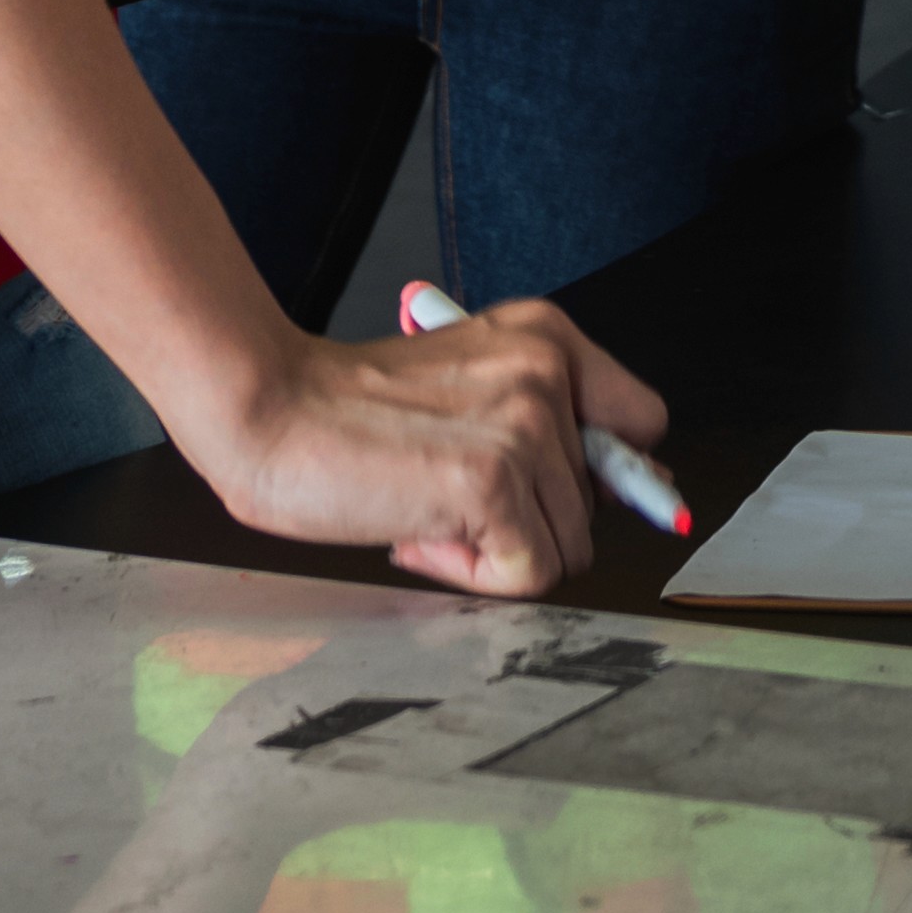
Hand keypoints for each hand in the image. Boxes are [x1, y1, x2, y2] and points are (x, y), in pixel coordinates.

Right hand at [181, 298, 671, 600]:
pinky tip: (417, 536)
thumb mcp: (467, 385)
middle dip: (526, 524)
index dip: (612, 476)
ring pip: (566, 545)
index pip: (643, 421)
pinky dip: (471, 576)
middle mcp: (549, 371)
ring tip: (424, 513)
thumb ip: (536, 420)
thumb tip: (621, 490)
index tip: (566, 502)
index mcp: (546, 336)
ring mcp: (526, 425)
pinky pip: (527, 574)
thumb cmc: (346, 411)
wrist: (268, 408)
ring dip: (493, 551)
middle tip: (446, 502)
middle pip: (597, 502)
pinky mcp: (494, 481)